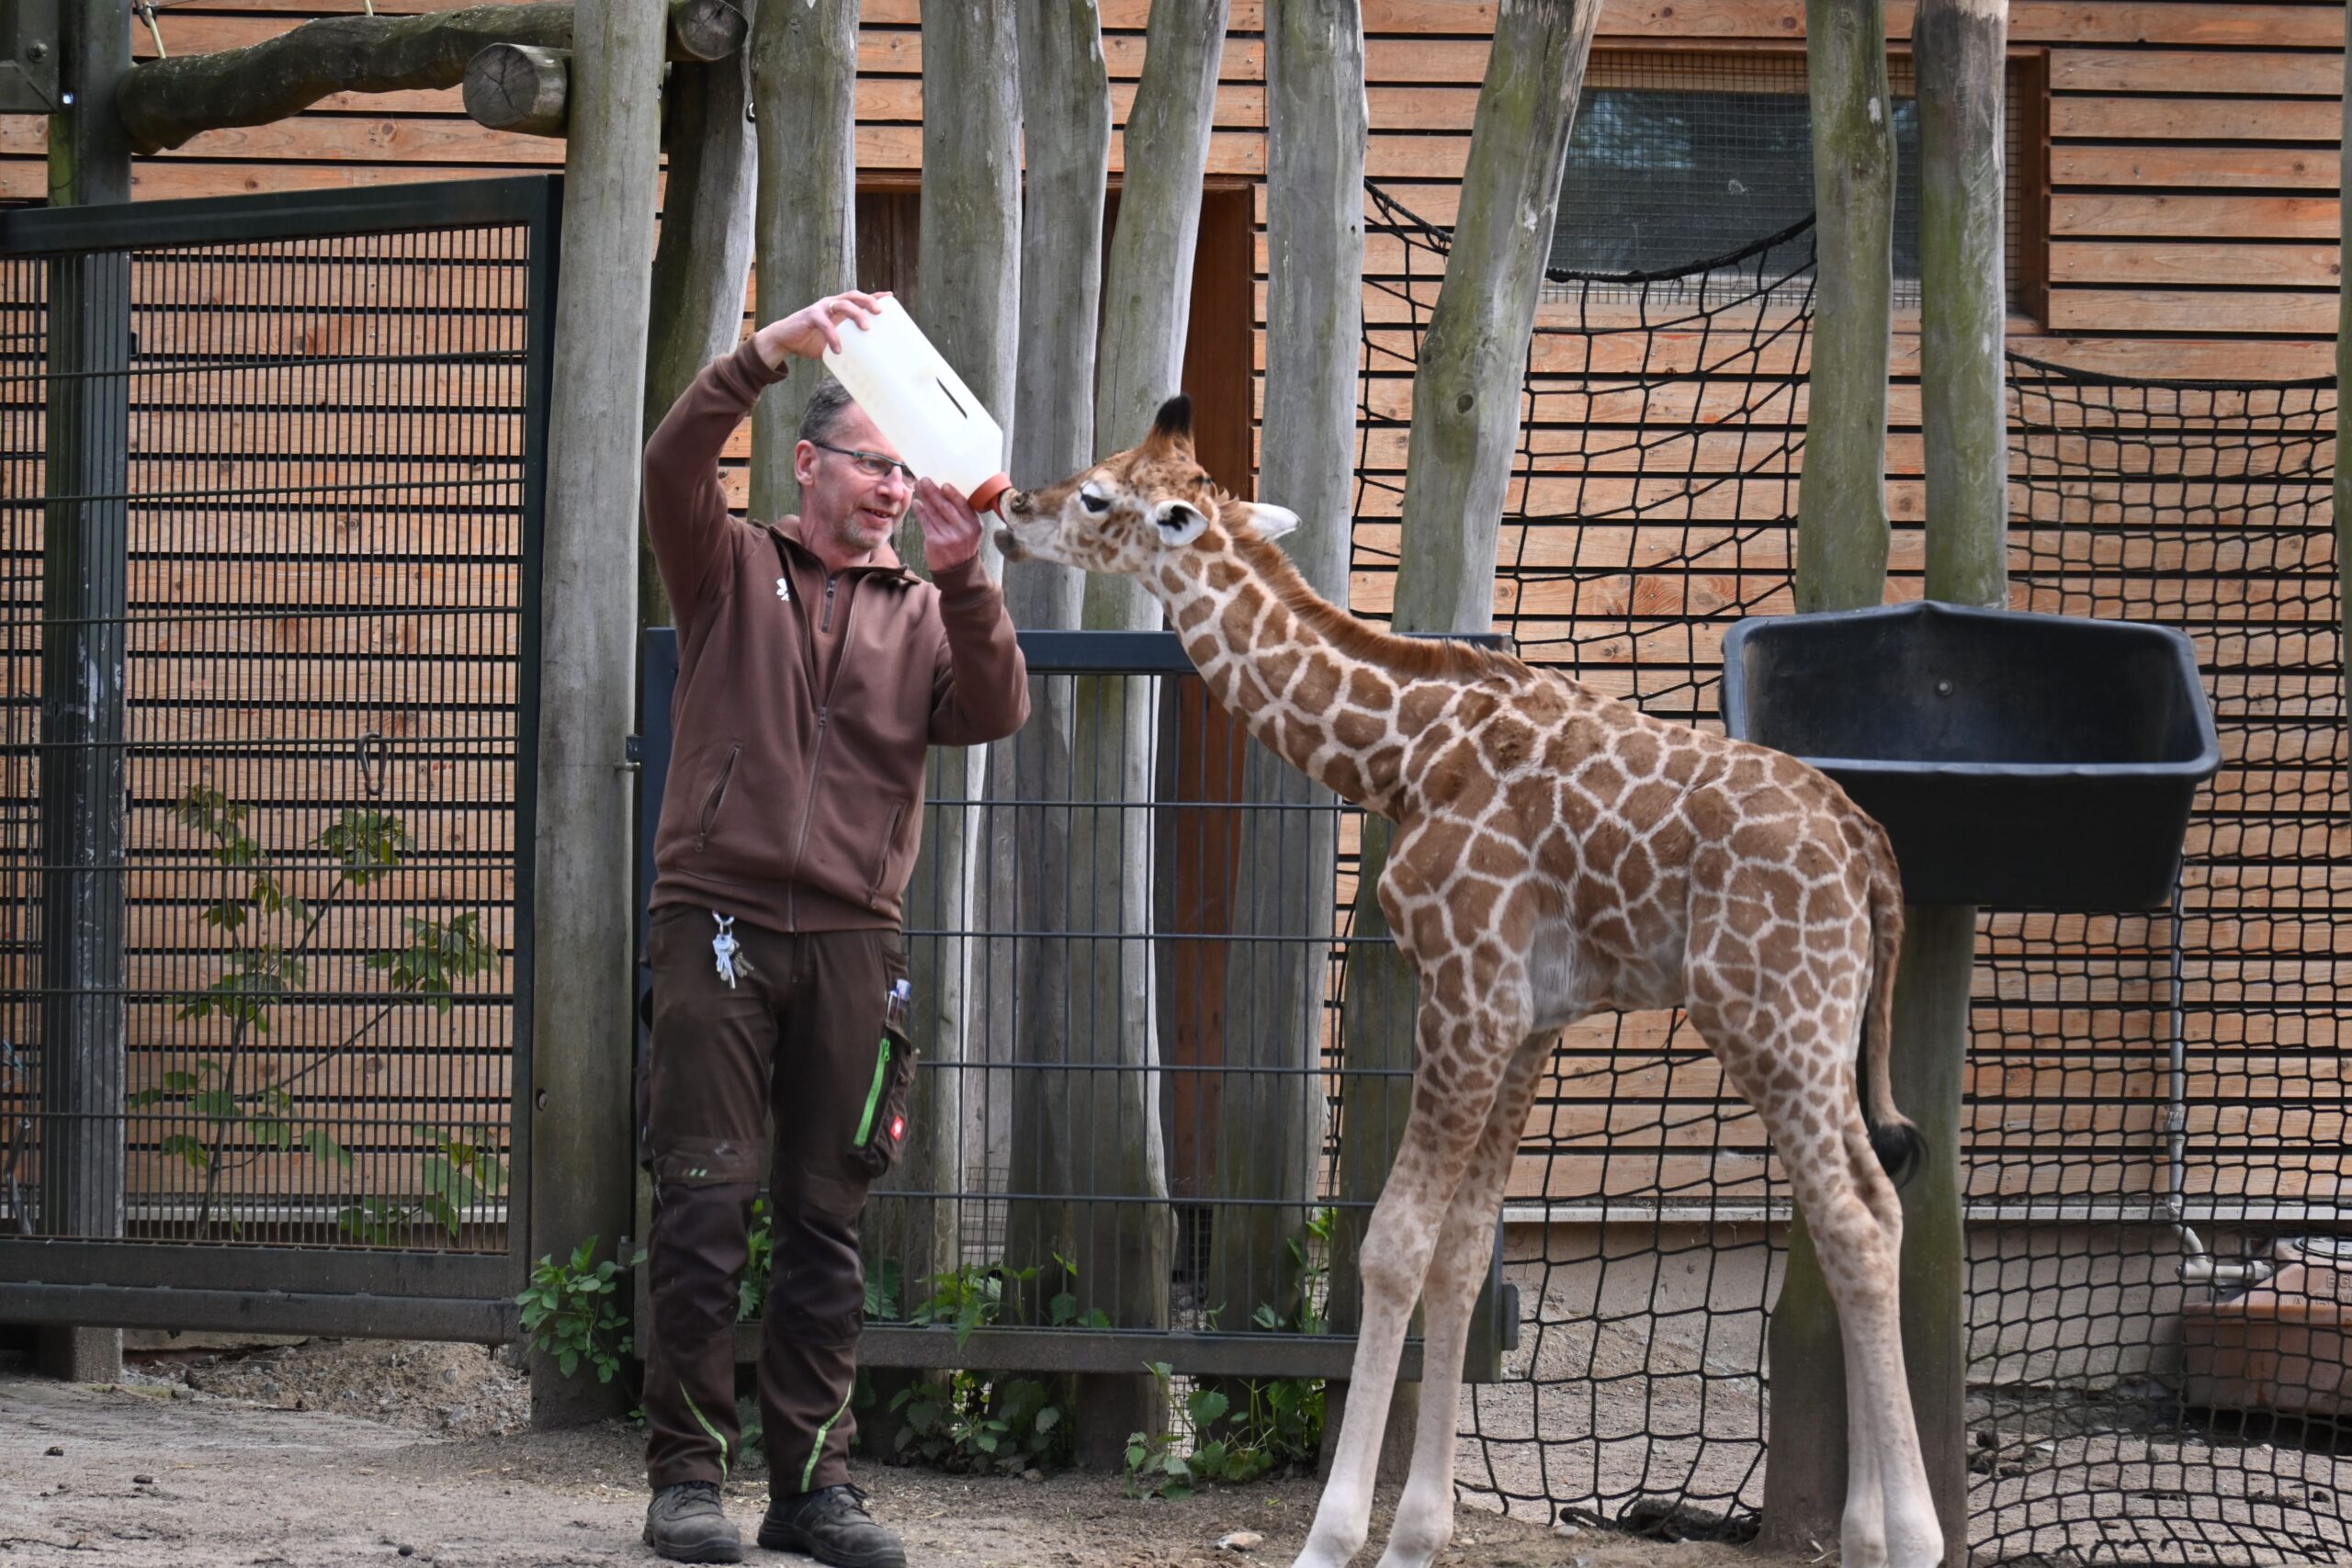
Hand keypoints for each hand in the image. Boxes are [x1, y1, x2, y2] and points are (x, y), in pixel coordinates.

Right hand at [751, 290, 888, 369]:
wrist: (785, 342)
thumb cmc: (811, 342)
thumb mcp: (833, 342)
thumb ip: (846, 345)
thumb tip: (867, 365)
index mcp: (839, 308)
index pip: (859, 299)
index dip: (874, 296)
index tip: (890, 297)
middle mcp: (831, 304)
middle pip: (853, 296)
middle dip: (868, 301)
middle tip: (880, 312)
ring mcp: (820, 308)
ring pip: (841, 303)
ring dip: (856, 314)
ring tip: (866, 328)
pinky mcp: (810, 317)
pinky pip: (824, 324)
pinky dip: (833, 336)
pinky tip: (838, 350)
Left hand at [910, 479, 983, 571]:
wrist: (956, 570)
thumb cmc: (962, 545)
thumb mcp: (970, 530)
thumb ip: (962, 514)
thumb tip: (944, 490)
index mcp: (975, 525)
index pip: (963, 505)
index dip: (952, 493)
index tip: (943, 483)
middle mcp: (963, 531)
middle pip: (945, 506)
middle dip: (933, 491)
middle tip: (924, 480)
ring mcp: (949, 537)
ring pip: (934, 513)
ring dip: (924, 498)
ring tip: (918, 487)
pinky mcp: (935, 542)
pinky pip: (925, 523)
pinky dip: (920, 511)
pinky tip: (916, 503)